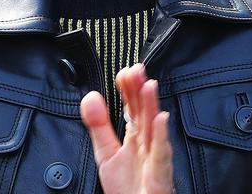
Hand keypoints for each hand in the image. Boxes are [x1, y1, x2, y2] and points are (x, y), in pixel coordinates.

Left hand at [80, 64, 172, 193]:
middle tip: (136, 70)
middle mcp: (147, 144)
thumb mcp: (106, 153)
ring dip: (152, 106)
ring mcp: (155, 159)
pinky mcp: (159, 177)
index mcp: (136, 137)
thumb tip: (90, 97)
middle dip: (140, 91)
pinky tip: (159, 119)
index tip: (124, 72)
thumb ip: (98, 126)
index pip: (133, 107)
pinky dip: (161, 137)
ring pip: (154, 129)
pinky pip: (161, 155)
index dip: (129, 89)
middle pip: (144, 113)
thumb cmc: (127, 188)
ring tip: (148, 85)